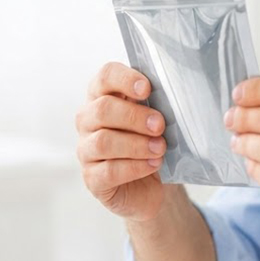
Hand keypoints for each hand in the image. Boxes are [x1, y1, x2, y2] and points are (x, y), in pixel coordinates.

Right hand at [75, 62, 168, 221]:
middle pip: (102, 109)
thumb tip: (173, 95)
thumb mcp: (157, 119)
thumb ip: (157, 104)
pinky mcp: (92, 178)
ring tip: (160, 148)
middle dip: (134, 116)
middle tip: (159, 125)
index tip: (146, 89)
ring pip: (103, 141)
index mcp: (103, 96)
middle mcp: (88, 120)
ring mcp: (86, 150)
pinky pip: (109, 171)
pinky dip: (134, 167)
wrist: (154, 183)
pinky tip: (152, 165)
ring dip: (136, 144)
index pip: (105, 77)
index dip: (124, 79)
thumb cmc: (152, 142)